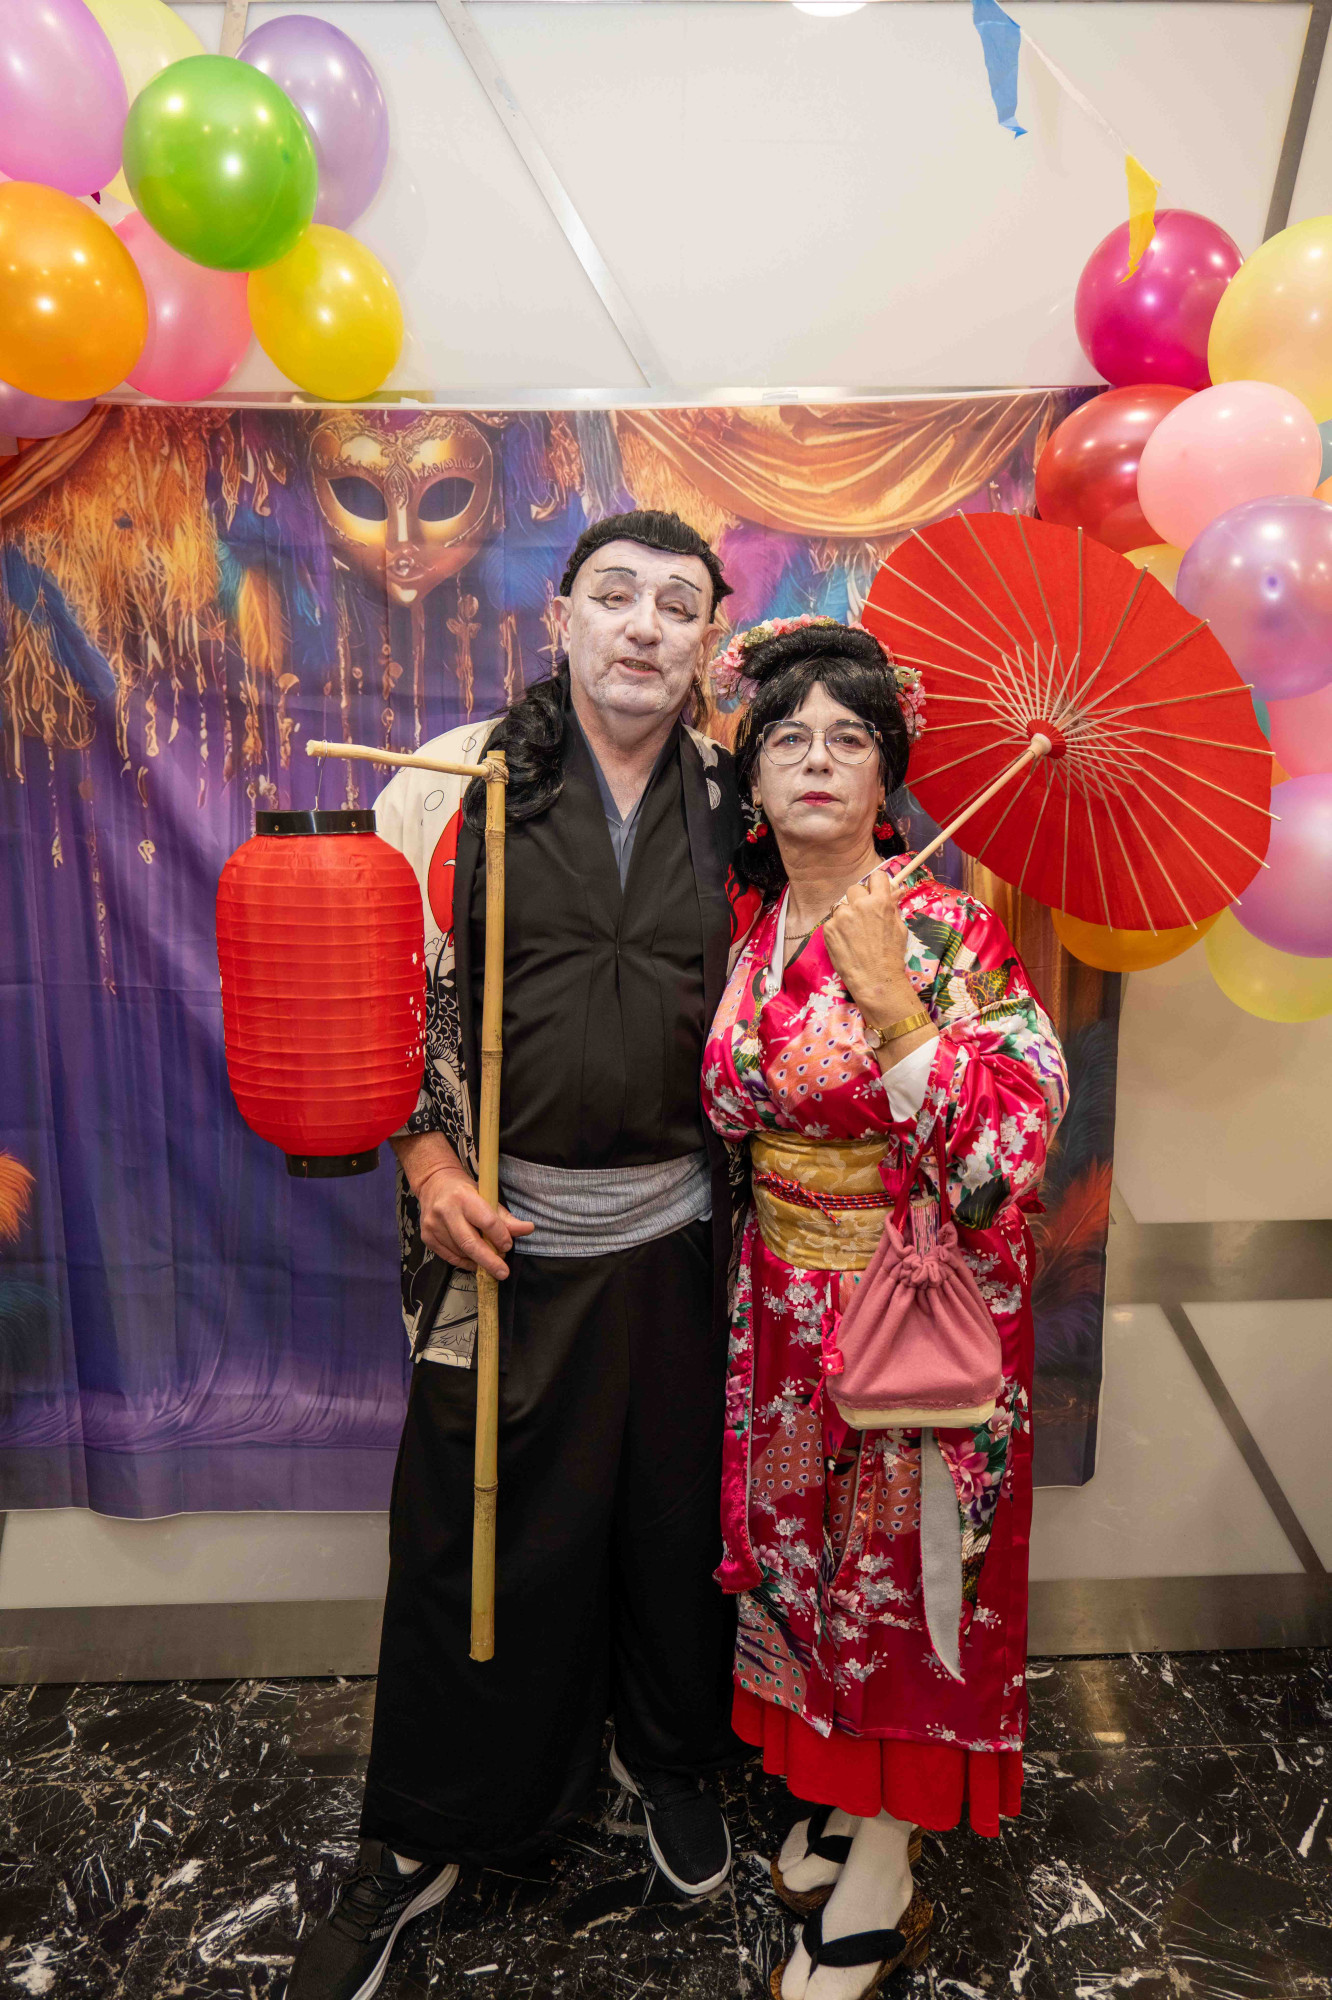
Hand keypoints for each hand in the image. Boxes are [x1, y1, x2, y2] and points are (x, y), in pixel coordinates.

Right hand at [415, 1163, 533, 1281]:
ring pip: (460, 1252)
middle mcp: (446, 1211)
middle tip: (503, 1272)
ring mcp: (433, 1225)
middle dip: (489, 1261)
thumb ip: (505, 1217)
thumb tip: (528, 1229)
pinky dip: (465, 1262)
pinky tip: (475, 1261)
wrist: (433, 1184)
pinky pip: (450, 1257)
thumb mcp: (486, 1196)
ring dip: (478, 1261)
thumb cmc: (465, 1191)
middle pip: (470, 1243)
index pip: (486, 1221)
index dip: (500, 1236)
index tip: (508, 1246)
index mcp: (464, 1197)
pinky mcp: (427, 1237)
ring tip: (490, 1259)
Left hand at [823, 869, 920, 1026]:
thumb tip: (894, 891)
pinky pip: (832, 922)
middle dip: (858, 900)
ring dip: (846, 915)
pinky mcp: (828, 928)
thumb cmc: (891, 956)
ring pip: (841, 906)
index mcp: (880, 902)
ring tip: (853, 934)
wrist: (874, 979)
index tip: (876, 893)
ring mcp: (841, 916)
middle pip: (855, 889)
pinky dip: (837, 930)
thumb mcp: (899, 928)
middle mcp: (859, 905)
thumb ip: (893, 907)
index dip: (877, 885)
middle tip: (862, 917)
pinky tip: (845, 943)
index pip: (877, 877)